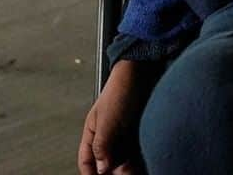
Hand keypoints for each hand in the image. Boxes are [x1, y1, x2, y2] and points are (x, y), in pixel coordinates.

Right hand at [77, 60, 153, 174]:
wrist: (145, 69)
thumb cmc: (122, 87)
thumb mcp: (107, 119)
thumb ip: (101, 146)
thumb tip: (100, 169)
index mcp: (93, 132)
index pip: (87, 160)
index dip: (91, 173)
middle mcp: (107, 135)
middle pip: (106, 163)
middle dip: (112, 172)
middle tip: (123, 174)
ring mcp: (124, 133)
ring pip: (122, 160)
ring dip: (126, 168)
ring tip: (132, 171)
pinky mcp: (139, 131)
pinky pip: (136, 152)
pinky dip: (138, 160)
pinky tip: (142, 162)